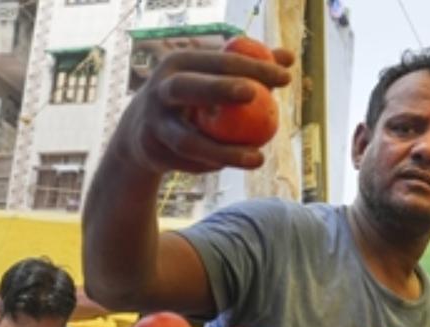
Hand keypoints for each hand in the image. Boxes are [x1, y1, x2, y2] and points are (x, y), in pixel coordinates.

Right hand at [111, 47, 293, 176]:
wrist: (141, 131)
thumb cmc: (192, 97)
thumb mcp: (214, 79)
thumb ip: (250, 69)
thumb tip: (289, 58)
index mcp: (179, 63)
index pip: (220, 60)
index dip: (253, 67)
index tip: (286, 77)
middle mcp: (160, 89)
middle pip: (187, 88)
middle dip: (218, 88)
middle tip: (254, 95)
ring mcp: (154, 122)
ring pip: (188, 140)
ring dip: (224, 152)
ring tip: (258, 159)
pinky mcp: (154, 151)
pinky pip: (190, 162)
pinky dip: (212, 164)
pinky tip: (230, 164)